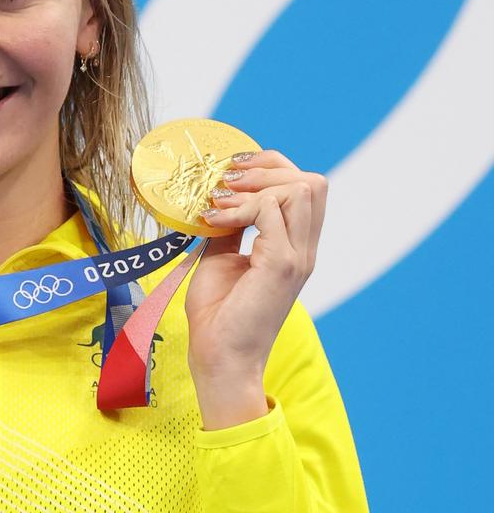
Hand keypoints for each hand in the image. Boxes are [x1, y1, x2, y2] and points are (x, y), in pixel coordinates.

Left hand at [184, 149, 327, 427]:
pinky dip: (238, 207)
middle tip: (224, 182)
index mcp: (295, 246)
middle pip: (312, 181)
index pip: (306, 186)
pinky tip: (213, 220)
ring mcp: (297, 257)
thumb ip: (230, 225)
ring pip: (299, 189)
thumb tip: (220, 194)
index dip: (271, 168)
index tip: (229, 173)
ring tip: (218, 203)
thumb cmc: (219, 314)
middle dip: (266, 168)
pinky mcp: (281, 265)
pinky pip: (270, 211)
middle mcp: (304, 249)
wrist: (220, 358)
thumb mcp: (221, 255)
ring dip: (252, 186)